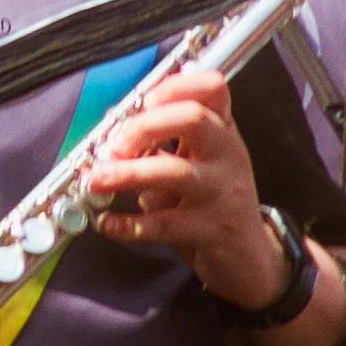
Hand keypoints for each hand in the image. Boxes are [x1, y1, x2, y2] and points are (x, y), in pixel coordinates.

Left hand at [79, 71, 290, 306]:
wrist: (250, 259)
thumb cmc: (213, 203)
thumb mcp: (198, 162)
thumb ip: (167, 139)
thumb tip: (117, 117)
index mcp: (223, 133)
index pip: (212, 89)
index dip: (172, 86)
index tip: (137, 101)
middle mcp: (228, 156)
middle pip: (194, 119)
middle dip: (144, 126)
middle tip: (113, 146)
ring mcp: (224, 192)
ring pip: (175, 172)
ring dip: (126, 174)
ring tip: (95, 179)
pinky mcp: (214, 230)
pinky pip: (165, 224)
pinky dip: (130, 224)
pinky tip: (108, 223)